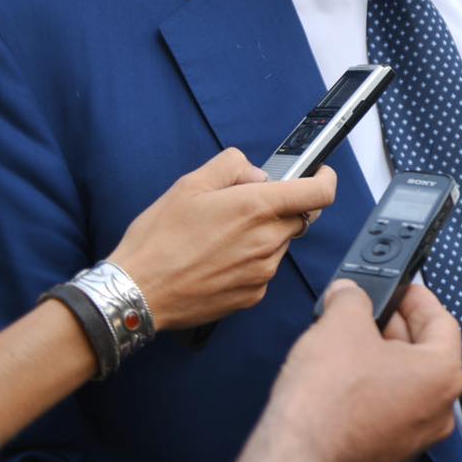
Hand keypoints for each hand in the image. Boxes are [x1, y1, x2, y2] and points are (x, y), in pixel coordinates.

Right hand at [107, 148, 336, 329]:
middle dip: (281, 208)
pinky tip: (219, 260)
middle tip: (244, 208)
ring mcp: (263, 271)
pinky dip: (251, 260)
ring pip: (280, 243)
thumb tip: (258, 175)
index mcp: (257, 208)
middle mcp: (267, 241)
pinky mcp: (253, 295)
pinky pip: (264, 269)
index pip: (320, 193)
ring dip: (264, 235)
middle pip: (299, 217)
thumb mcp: (191, 183)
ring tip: (221, 237)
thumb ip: (233, 166)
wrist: (136, 294)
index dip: (325, 179)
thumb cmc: (159, 239)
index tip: (320, 173)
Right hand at [229, 282, 461, 461]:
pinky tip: (340, 375)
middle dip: (394, 325)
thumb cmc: (328, 399)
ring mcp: (413, 438)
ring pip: (404, 382)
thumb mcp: (342, 322)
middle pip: (424, 352)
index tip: (400, 287)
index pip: (442, 321)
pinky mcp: (385, 456)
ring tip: (347, 338)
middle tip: (366, 308)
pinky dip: (370, 388)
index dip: (416, 297)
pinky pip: (387, 409)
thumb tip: (349, 293)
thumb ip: (353, 297)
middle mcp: (439, 410)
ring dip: (380, 356)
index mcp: (443, 375)